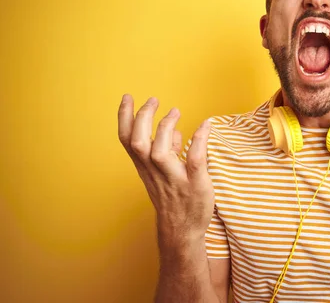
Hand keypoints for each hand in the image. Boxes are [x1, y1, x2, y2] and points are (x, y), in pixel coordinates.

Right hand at [117, 94, 213, 240]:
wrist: (182, 233)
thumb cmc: (174, 199)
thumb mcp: (163, 174)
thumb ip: (168, 150)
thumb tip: (173, 130)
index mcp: (145, 168)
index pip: (127, 140)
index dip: (124, 118)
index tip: (127, 97)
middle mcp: (155, 173)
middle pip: (138, 143)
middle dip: (142, 118)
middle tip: (154, 100)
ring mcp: (175, 180)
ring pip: (159, 153)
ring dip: (165, 128)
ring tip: (175, 111)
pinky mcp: (195, 185)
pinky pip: (195, 161)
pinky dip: (199, 140)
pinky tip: (206, 124)